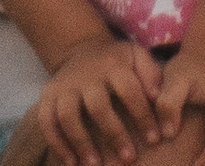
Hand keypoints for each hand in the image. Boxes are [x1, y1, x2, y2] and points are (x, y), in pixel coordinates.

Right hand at [33, 28, 164, 164]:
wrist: (82, 50)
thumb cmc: (117, 63)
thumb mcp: (136, 57)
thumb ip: (151, 74)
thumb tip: (158, 98)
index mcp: (112, 65)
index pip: (128, 90)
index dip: (142, 115)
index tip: (154, 140)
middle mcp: (86, 75)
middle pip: (97, 105)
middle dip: (113, 133)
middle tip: (128, 158)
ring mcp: (64, 85)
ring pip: (68, 115)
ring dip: (81, 142)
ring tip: (95, 164)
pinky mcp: (47, 95)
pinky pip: (46, 120)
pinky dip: (56, 142)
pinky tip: (71, 162)